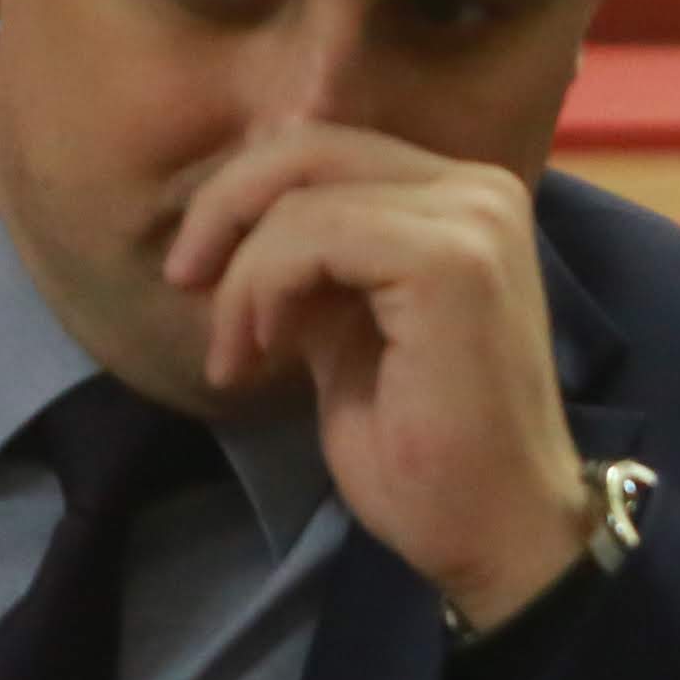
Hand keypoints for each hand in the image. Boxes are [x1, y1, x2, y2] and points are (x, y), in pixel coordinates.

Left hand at [163, 123, 591, 628]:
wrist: (496, 532)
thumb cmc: (428, 455)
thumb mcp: (349, 333)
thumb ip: (317, 267)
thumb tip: (246, 224)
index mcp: (464, 200)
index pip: (328, 150)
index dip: (246, 199)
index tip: (200, 277)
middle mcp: (480, 190)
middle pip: (310, 147)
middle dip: (225, 211)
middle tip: (184, 283)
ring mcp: (473, 219)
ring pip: (302, 193)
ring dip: (243, 275)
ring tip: (238, 352)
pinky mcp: (450, 260)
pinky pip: (313, 233)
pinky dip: (264, 286)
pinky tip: (265, 349)